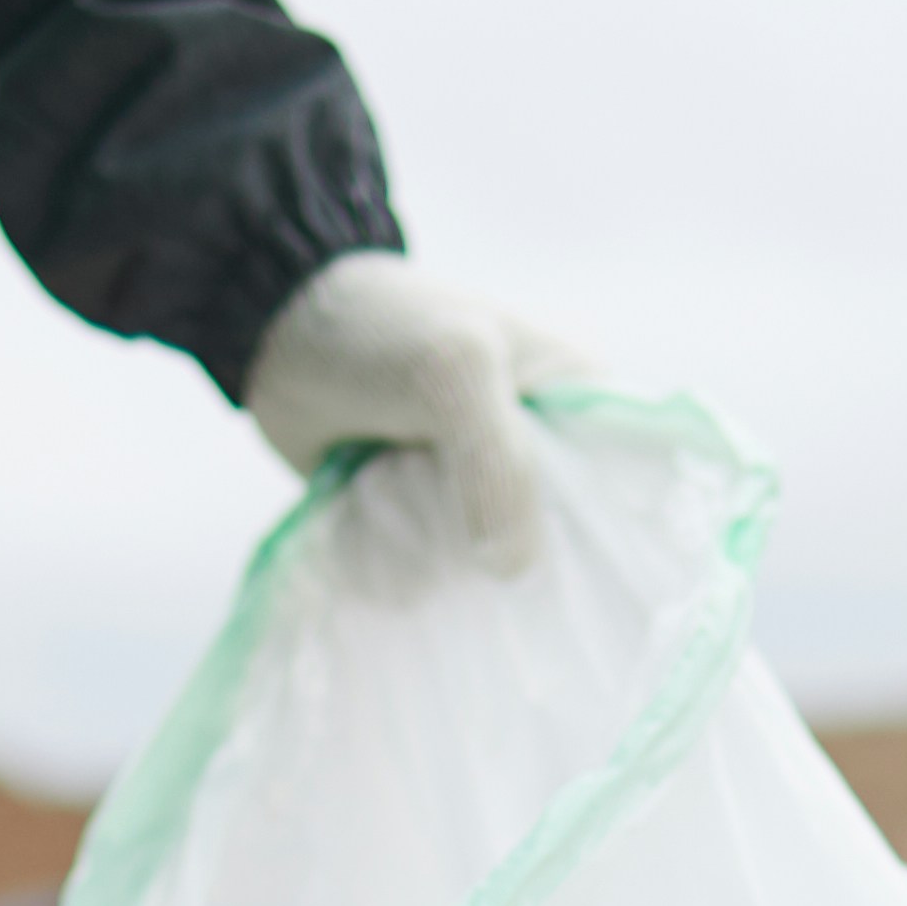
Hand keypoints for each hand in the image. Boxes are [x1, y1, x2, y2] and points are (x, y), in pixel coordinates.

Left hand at [243, 251, 587, 569]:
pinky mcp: (422, 522)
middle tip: (445, 509)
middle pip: (551, 548)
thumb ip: (499, 464)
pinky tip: (365, 518)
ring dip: (427, 550)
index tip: (554, 551)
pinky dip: (390, 562)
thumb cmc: (381, 329)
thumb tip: (513, 569)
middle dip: (491, 542)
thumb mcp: (456, 372)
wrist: (278, 331)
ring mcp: (476, 494)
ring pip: (479, 572)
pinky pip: (425, 576)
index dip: (604, 531)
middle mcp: (536, 455)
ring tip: (389, 490)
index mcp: (576, 400)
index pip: (628, 487)